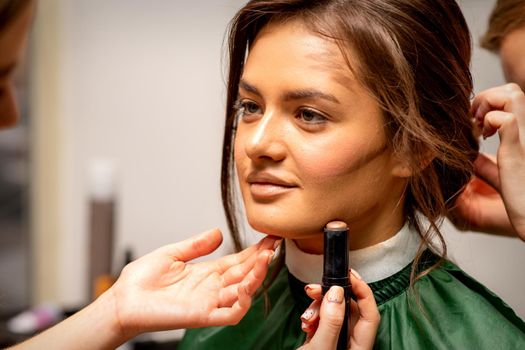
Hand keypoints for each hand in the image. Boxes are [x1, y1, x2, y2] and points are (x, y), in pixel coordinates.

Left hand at [108, 228, 278, 339]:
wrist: (123, 299)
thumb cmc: (141, 280)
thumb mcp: (172, 253)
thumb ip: (196, 245)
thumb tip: (218, 232)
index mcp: (206, 273)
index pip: (237, 261)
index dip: (254, 251)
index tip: (269, 238)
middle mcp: (211, 288)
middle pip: (244, 274)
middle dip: (261, 261)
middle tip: (273, 245)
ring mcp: (208, 302)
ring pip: (242, 293)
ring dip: (256, 278)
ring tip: (265, 259)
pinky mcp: (202, 315)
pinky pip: (230, 314)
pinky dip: (242, 303)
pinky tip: (248, 286)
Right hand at [298, 270, 379, 349]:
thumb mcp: (321, 347)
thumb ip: (331, 321)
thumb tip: (337, 292)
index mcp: (359, 348)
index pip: (370, 314)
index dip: (363, 291)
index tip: (349, 275)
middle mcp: (350, 343)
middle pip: (349, 310)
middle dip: (331, 297)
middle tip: (315, 291)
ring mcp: (337, 342)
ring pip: (334, 313)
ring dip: (318, 308)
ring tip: (307, 317)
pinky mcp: (323, 341)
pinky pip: (322, 321)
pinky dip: (313, 318)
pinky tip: (305, 324)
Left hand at [451, 83, 524, 239]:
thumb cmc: (524, 200)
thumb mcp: (503, 177)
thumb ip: (489, 165)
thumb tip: (472, 158)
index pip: (512, 97)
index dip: (490, 103)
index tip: (477, 123)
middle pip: (512, 89)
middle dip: (486, 98)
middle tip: (475, 122)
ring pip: (511, 94)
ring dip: (488, 105)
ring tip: (480, 128)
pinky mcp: (519, 151)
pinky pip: (505, 120)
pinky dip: (490, 122)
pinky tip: (485, 137)